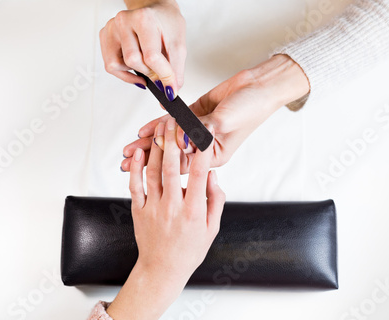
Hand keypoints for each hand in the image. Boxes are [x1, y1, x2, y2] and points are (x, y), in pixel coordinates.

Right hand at [99, 0, 185, 99]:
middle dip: (148, 72)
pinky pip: (110, 65)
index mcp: (143, 19)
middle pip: (133, 61)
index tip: (170, 88)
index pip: (151, 56)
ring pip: (116, 65)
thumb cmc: (166, 24)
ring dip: (134, 71)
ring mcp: (112, 28)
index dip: (163, 76)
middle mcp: (124, 21)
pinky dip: (124, 72)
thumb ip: (175, 69)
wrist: (156, 11)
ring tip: (146, 65)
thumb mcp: (178, 44)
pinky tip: (136, 68)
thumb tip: (170, 90)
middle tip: (158, 71)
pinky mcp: (105, 36)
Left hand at [106, 117, 224, 319]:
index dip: (201, 152)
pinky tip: (139, 153)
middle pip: (172, 168)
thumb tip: (212, 175)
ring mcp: (153, 208)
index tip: (203, 134)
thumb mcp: (212, 228)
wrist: (162, 269)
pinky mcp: (139, 211)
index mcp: (193, 211)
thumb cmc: (189, 250)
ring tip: (160, 129)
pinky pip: (135, 186)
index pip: (199, 175)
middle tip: (175, 121)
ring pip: (153, 172)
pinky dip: (136, 168)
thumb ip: (215, 200)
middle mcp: (172, 208)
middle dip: (173, 141)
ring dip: (156, 148)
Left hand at [120, 54, 309, 172]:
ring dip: (150, 141)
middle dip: (149, 155)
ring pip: (170, 138)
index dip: (161, 161)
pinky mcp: (196, 115)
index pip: (182, 163)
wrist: (261, 87)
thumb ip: (200, 130)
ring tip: (130, 147)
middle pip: (172, 153)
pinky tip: (144, 129)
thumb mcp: (224, 123)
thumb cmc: (251, 109)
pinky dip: (160, 123)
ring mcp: (198, 131)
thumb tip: (178, 138)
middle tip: (127, 157)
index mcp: (213, 157)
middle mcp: (204, 147)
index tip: (142, 160)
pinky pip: (174, 122)